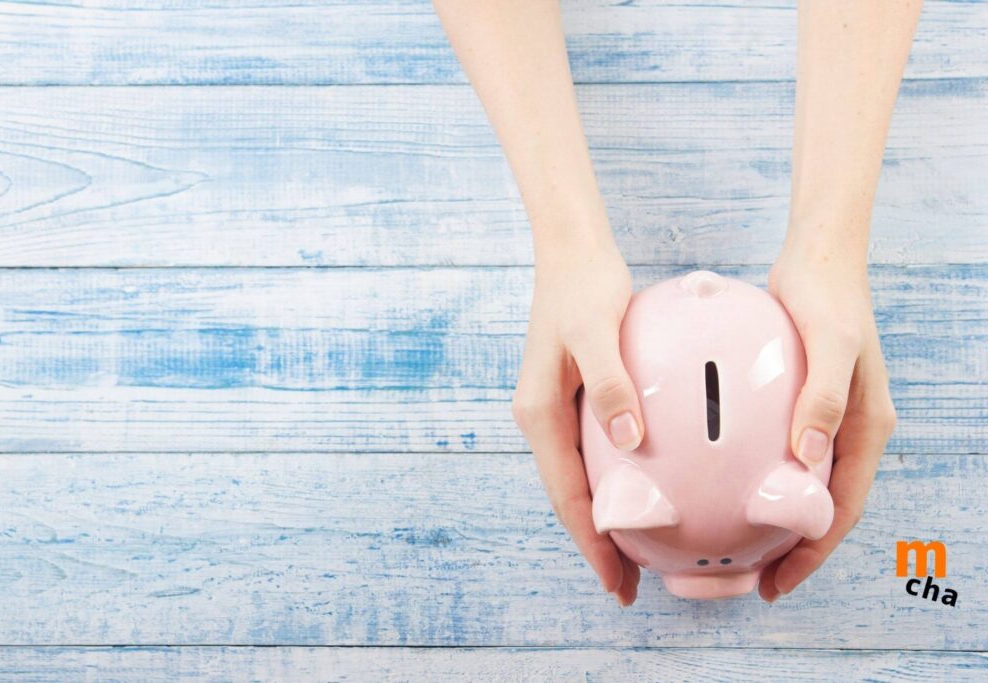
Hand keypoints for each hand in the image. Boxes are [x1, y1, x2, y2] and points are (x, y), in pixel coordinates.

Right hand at [511, 238, 644, 606]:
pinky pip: (591, 454)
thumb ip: (611, 385)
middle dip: (596, 543)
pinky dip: (612, 483)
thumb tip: (630, 443)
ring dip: (603, 518)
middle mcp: (541, 418)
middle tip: (629, 585)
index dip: (591, 542)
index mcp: (539, 413)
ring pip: (578, 480)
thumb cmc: (583, 287)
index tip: (616, 581)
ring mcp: (555, 409)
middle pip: (569, 497)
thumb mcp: (596, 331)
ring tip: (635, 553)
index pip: (567, 495)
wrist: (570, 251)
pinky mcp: (574, 397)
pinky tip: (640, 491)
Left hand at [759, 243, 896, 601]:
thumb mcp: (829, 345)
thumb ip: (821, 399)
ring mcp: (825, 417)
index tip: (780, 580)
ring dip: (777, 516)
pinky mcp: (800, 402)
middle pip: (823, 506)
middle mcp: (848, 429)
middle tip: (756, 578)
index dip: (814, 550)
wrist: (818, 258)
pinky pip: (780, 452)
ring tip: (739, 544)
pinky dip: (761, 476)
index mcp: (865, 427)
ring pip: (802, 484)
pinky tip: (724, 484)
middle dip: (795, 547)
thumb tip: (806, 456)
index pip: (841, 507)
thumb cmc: (827, 299)